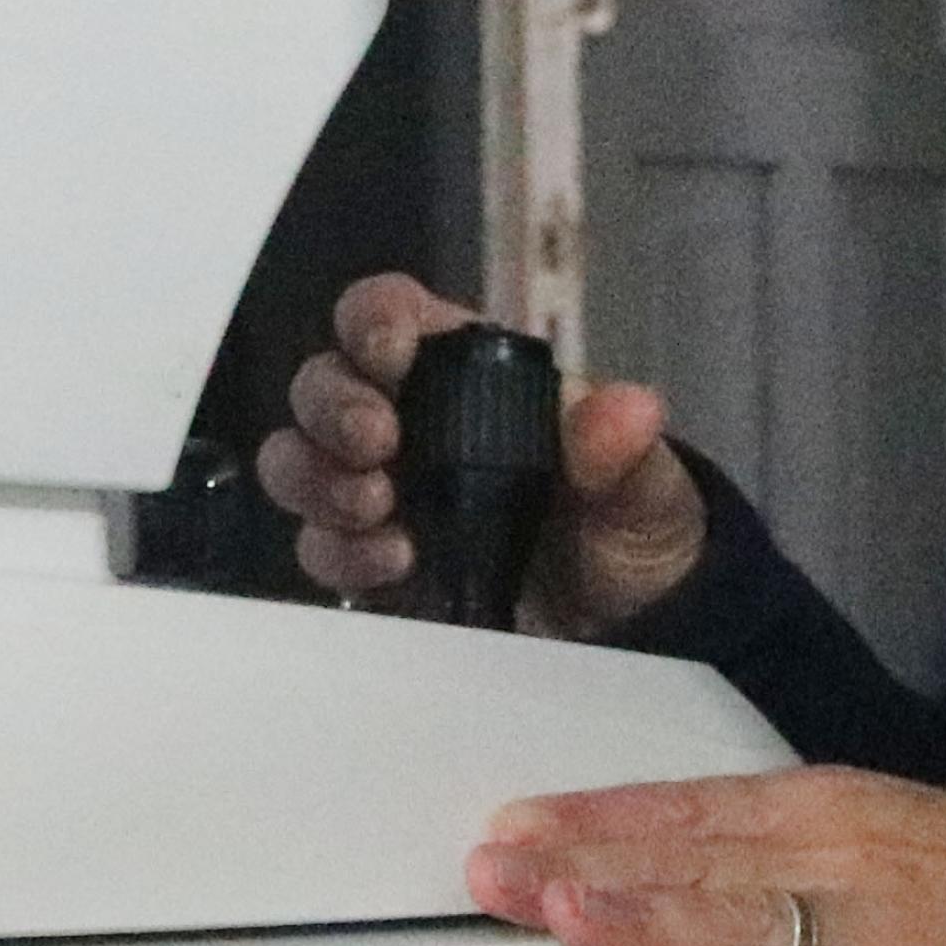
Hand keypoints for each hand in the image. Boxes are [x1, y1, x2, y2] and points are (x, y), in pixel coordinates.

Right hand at [259, 273, 707, 636]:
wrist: (629, 631)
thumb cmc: (635, 530)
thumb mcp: (647, 488)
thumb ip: (626, 450)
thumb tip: (629, 409)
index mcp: (468, 373)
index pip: (391, 314)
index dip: (373, 321)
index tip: (390, 356)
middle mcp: (409, 422)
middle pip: (323, 382)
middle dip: (333, 407)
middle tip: (379, 446)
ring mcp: (383, 493)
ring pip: (298, 460)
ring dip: (318, 480)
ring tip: (377, 510)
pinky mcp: (372, 564)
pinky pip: (318, 547)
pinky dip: (339, 553)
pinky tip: (394, 564)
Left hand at [472, 768, 945, 945]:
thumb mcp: (860, 838)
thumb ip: (767, 852)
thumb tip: (655, 866)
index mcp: (814, 804)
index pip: (683, 804)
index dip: (594, 814)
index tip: (511, 822)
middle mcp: (828, 852)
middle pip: (688, 853)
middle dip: (584, 859)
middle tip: (490, 869)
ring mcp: (864, 928)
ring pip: (738, 920)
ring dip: (643, 919)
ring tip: (560, 918)